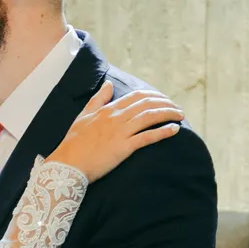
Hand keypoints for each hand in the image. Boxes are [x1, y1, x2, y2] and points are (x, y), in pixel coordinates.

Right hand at [47, 83, 183, 180]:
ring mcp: (120, 132)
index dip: (154, 96)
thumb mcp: (84, 115)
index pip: (136, 96)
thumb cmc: (73, 142)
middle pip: (147, 104)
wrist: (67, 163)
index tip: (164, 99)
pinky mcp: (123, 148)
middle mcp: (116, 117)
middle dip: (166, 104)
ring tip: (180, 115)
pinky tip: (175, 130)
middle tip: (177, 108)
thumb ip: (98, 99)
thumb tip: (108, 84)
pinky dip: (163, 132)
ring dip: (168, 114)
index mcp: (108, 109)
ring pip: (150, 117)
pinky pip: (147, 137)